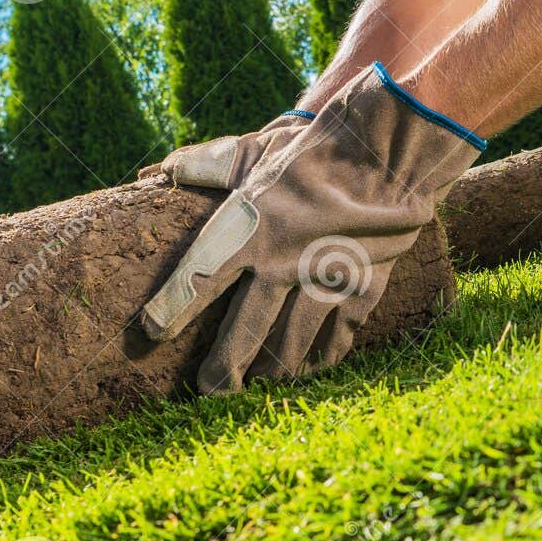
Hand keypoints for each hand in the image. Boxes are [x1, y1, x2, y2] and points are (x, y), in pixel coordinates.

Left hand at [140, 64, 484, 392]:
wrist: (390, 149)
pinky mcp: (364, 287)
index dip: (171, 310)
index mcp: (247, 230)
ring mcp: (324, 280)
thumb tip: (152, 173)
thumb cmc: (317, 150)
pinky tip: (312, 370)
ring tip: (258, 387)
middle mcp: (281, 263)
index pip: (197, 280)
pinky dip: (324, 357)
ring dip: (272, 371)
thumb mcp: (255, 152)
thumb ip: (204, 167)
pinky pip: (339, 335)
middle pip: (244, 332)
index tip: (151, 333)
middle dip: (223, 368)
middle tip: (209, 392)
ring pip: (292, 344)